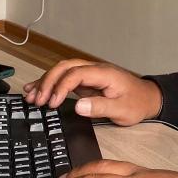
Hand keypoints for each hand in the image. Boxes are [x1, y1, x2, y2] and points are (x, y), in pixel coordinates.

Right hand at [23, 59, 161, 125]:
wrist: (148, 98)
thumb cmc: (137, 104)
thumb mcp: (123, 110)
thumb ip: (101, 107)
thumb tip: (79, 106)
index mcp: (104, 74)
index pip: (76, 74)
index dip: (61, 86)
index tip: (52, 103)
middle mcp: (94, 70)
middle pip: (65, 67)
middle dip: (48, 82)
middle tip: (36, 101)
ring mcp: (89, 74)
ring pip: (62, 71)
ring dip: (45, 82)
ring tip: (30, 97)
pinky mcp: (86, 81)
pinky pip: (64, 78)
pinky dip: (50, 84)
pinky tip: (35, 90)